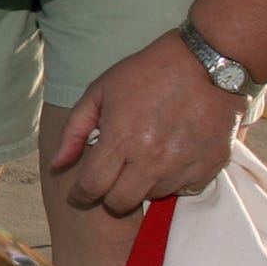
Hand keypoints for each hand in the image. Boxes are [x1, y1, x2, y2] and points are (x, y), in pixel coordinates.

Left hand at [49, 30, 244, 215]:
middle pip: (121, 203)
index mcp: (121, 139)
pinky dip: (174, 180)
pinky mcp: (208, 168)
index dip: (81, 195)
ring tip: (146, 156)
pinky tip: (172, 156)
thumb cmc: (148, 73)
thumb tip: (57, 164)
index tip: (80, 194)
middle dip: (110, 195)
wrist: (207, 63)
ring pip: (152, 197)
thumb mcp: (101, 91)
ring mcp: (182, 166)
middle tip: (113, 178)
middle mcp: (151, 159)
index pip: (93, 187)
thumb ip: (75, 131)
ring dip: (143, 184)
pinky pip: (184, 190)